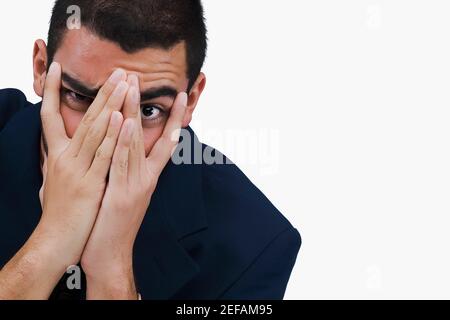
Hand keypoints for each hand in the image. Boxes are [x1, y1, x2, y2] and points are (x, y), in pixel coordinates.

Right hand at [36, 62, 129, 267]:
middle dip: (102, 92)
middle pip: (85, 119)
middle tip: (118, 70)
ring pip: (95, 131)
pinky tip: (119, 117)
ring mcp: (76, 170)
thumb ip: (56, 162)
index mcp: (56, 156)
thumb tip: (55, 148)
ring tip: (124, 82)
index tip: (58, 67)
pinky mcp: (89, 184)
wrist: (55, 241)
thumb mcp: (53, 181)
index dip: (53, 91)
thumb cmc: (57, 212)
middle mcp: (64, 158)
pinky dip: (111, 136)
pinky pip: (102, 156)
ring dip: (110, 105)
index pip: (50, 116)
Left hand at [81, 74, 187, 298]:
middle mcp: (147, 177)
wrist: (110, 254)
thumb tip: (127, 149)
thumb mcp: (127, 191)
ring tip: (131, 87)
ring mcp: (137, 186)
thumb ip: (130, 169)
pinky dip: (123, 142)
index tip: (181, 96)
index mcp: (149, 176)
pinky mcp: (122, 195)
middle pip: (149, 135)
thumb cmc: (114, 222)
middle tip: (139, 77)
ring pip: (136, 144)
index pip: (167, 141)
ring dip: (133, 114)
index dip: (175, 118)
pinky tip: (121, 122)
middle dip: (143, 105)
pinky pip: (122, 164)